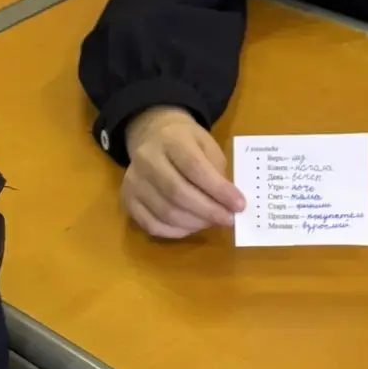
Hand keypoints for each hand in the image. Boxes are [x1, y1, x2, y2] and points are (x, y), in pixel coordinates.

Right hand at [122, 107, 244, 238]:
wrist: (152, 136)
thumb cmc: (187, 143)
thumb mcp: (207, 145)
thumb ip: (217, 172)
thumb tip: (229, 205)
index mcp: (170, 140)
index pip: (194, 167)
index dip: (218, 190)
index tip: (239, 205)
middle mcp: (146, 158)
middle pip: (178, 192)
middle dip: (208, 211)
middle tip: (229, 220)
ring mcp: (133, 181)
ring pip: (166, 212)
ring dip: (195, 223)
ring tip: (212, 222)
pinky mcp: (128, 199)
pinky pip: (152, 225)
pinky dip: (176, 232)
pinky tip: (192, 226)